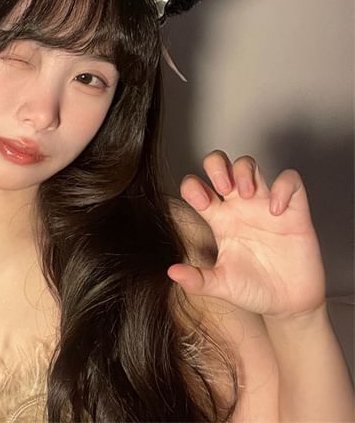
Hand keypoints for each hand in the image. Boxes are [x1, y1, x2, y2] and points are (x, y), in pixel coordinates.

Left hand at [167, 150, 326, 319]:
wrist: (287, 304)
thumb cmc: (253, 290)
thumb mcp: (221, 285)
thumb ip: (197, 280)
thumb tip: (172, 272)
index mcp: (218, 218)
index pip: (196, 186)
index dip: (192, 186)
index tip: (202, 204)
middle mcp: (239, 206)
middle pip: (220, 164)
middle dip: (217, 167)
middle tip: (223, 189)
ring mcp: (264, 205)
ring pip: (250, 164)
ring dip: (244, 171)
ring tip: (247, 195)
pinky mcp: (294, 211)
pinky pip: (291, 182)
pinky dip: (284, 187)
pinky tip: (277, 209)